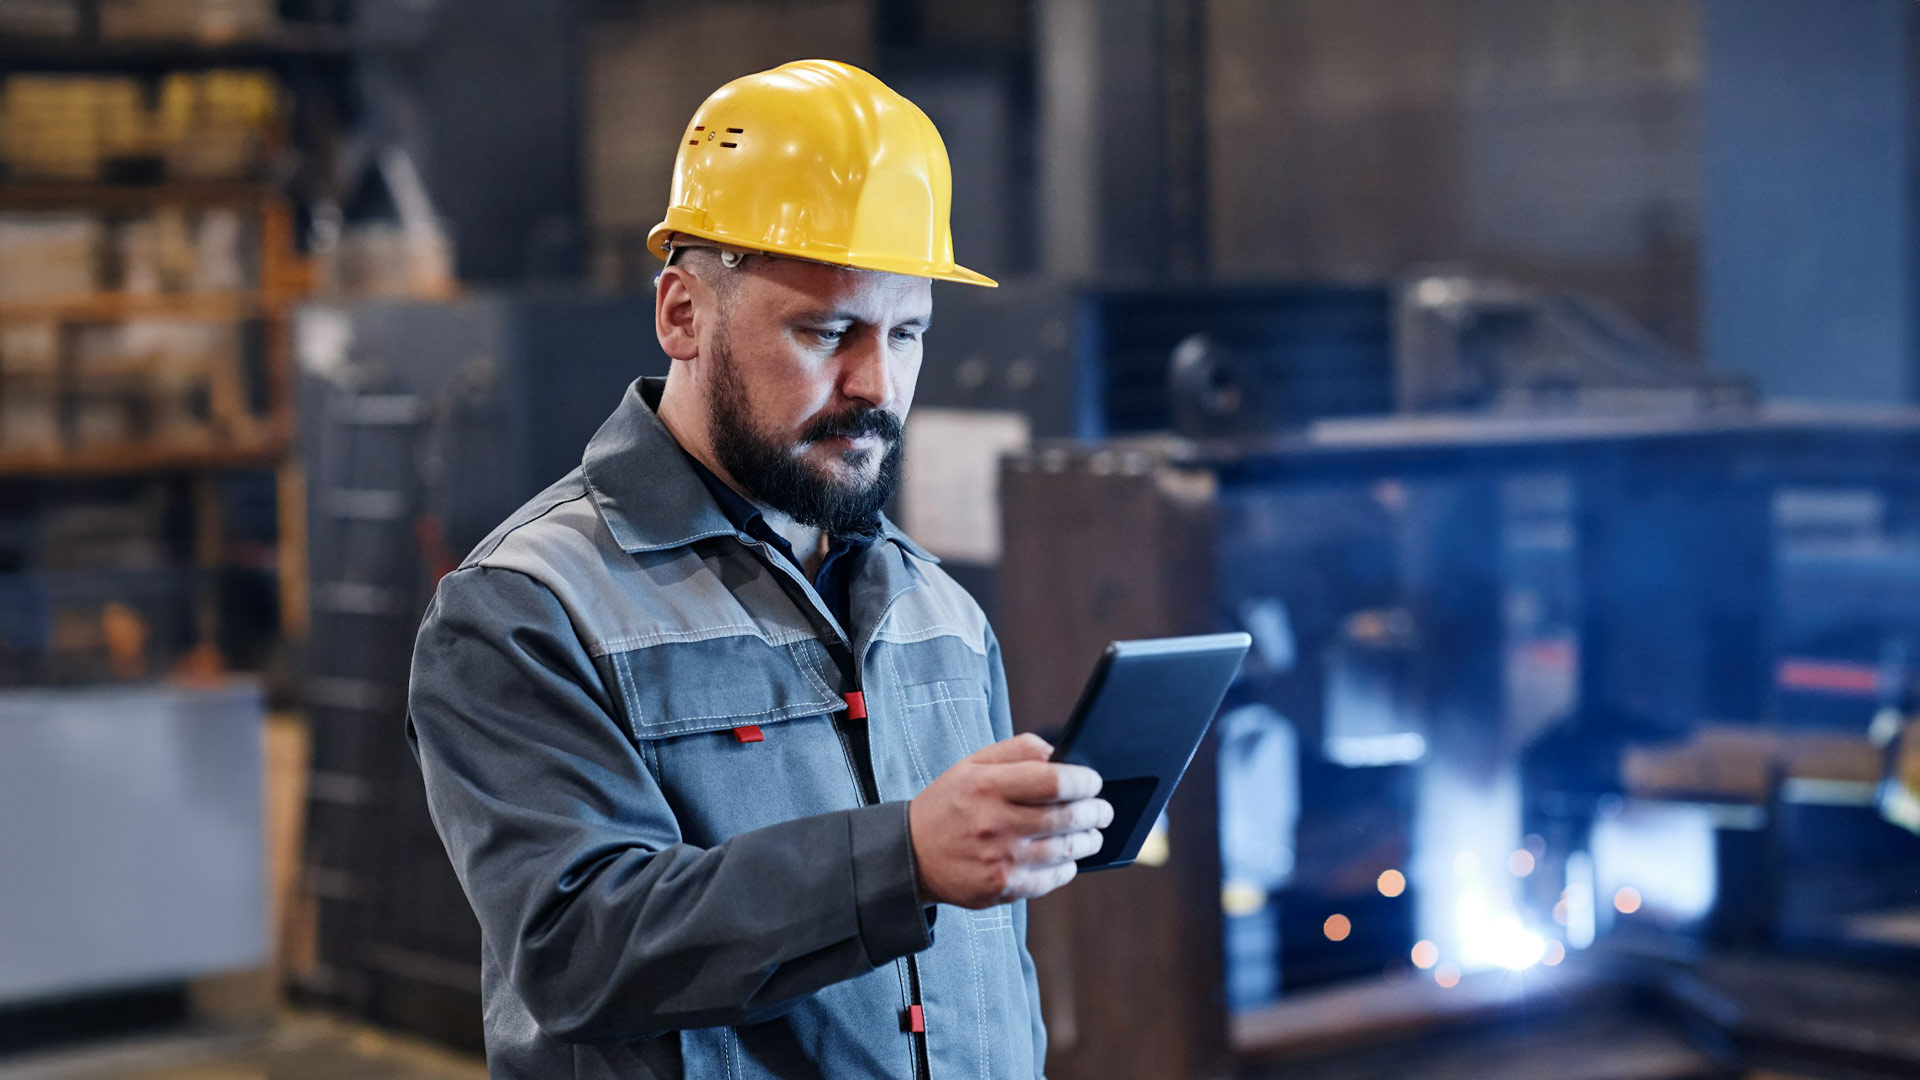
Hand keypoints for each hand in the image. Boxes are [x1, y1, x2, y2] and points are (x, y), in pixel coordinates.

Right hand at [908, 733, 1113, 908]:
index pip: (1055, 781)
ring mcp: (1001, 860)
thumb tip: (1061, 754)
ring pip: (1066, 850)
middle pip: (1068, 817)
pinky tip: (1068, 857)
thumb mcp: (973, 764)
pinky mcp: (1004, 888)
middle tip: (1103, 809)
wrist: (912, 855)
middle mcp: (995, 823)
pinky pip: (1052, 878)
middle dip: (1096, 811)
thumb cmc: (951, 803)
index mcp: (988, 786)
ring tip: (1092, 833)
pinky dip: (1068, 866)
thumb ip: (1019, 750)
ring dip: (1088, 840)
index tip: (1094, 781)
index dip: (1085, 781)